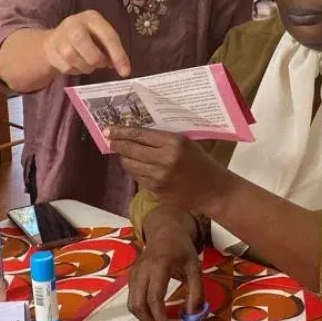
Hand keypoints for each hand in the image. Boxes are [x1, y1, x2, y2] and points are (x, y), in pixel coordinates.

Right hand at [44, 11, 130, 77]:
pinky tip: (75, 63)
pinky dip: (74, 70)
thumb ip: (112, 50)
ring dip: (86, 68)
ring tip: (87, 62)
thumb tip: (123, 68)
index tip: (125, 72)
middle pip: (92, 55)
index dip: (118, 56)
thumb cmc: (86, 38)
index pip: (108, 37)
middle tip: (101, 63)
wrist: (56, 39)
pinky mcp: (51, 51)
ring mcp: (60, 38)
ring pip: (78, 62)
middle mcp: (74, 24)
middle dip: (99, 63)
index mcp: (92, 18)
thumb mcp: (100, 37)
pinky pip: (67, 68)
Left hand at [107, 127, 227, 214]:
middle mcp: (164, 160)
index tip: (108, 129)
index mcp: (173, 143)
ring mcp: (159, 177)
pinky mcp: (156, 190)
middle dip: (117, 144)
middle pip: (130, 150)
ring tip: (125, 154)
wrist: (213, 189)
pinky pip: (137, 177)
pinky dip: (135, 171)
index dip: (121, 132)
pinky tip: (139, 167)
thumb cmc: (200, 162)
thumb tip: (134, 133)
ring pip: (130, 165)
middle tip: (111, 140)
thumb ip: (162, 138)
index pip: (139, 135)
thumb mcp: (185, 143)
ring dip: (124, 158)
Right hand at [128, 208, 202, 320]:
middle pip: (138, 303)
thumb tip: (191, 315)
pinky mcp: (131, 276)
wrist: (165, 232)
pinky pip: (131, 297)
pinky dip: (140, 310)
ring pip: (132, 302)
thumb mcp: (195, 268)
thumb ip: (196, 291)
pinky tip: (151, 314)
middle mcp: (142, 270)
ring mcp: (134, 272)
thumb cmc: (182, 250)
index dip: (159, 318)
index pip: (154, 297)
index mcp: (159, 266)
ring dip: (143, 318)